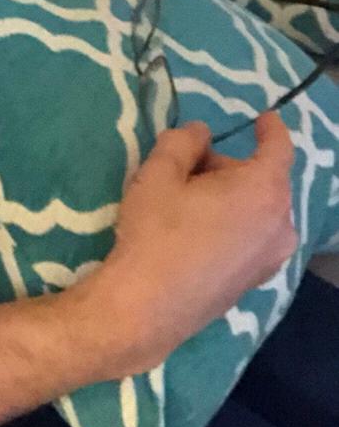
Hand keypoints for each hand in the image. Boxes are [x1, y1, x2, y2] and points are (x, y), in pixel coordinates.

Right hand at [82, 113, 297, 375]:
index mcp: (263, 190)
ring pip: (257, 210)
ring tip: (187, 204)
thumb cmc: (155, 234)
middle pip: (262, 179)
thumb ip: (183, 142)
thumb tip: (200, 133)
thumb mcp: (158, 173)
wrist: (146, 308)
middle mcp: (279, 224)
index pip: (278, 147)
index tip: (261, 118)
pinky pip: (252, 237)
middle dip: (228, 167)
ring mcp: (271, 257)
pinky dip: (234, 224)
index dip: (270, 128)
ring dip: (230, 197)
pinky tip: (197, 234)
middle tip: (186, 168)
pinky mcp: (255, 280)